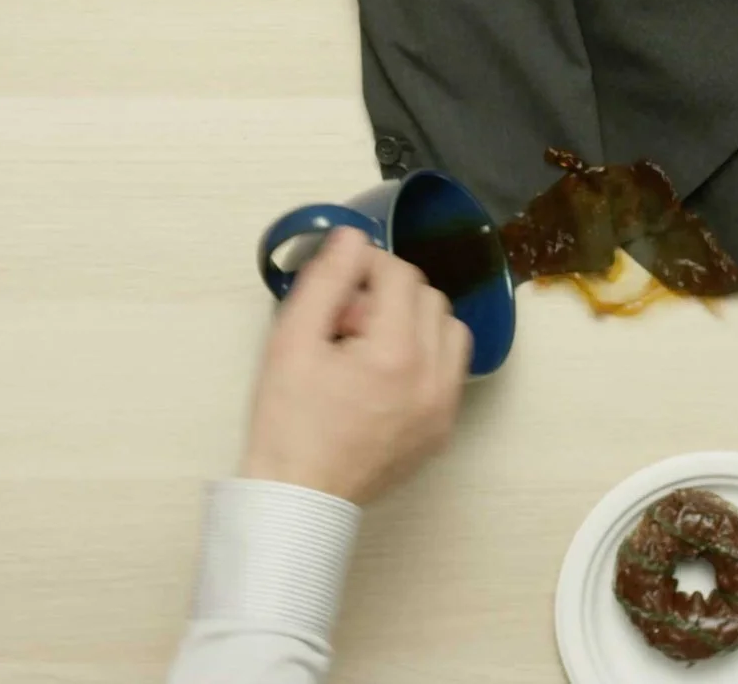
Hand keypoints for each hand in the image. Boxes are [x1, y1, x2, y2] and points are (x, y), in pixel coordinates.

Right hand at [240, 228, 469, 503]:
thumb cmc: (287, 423)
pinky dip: (425, 356)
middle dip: (388, 295)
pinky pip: (450, 369)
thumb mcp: (291, 342)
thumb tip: (352, 237)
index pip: (400, 274)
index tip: (337, 282)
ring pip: (449, 330)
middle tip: (344, 322)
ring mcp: (443, 408)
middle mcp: (432, 380)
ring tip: (367, 347)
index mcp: (395, 355)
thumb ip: (325, 281)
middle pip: (429, 297)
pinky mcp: (442, 429)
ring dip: (414, 322)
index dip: (366, 265)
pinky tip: (382, 374)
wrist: (298, 498)